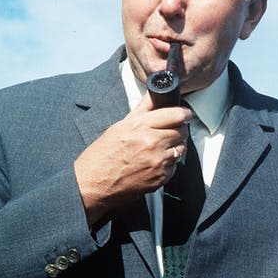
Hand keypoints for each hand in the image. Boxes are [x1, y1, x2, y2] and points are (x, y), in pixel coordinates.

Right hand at [74, 92, 191, 223]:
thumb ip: (142, 110)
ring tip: (160, 147)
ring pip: (181, 148)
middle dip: (179, 129)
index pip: (176, 115)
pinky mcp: (161, 177)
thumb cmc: (103, 155)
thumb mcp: (120, 126)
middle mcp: (152, 142)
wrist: (93, 184)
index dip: (183, 113)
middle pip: (182, 131)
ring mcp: (158, 161)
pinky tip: (154, 162)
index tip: (184, 114)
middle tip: (170, 131)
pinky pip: (175, 165)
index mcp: (140, 126)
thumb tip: (155, 94)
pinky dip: (169, 163)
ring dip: (175, 146)